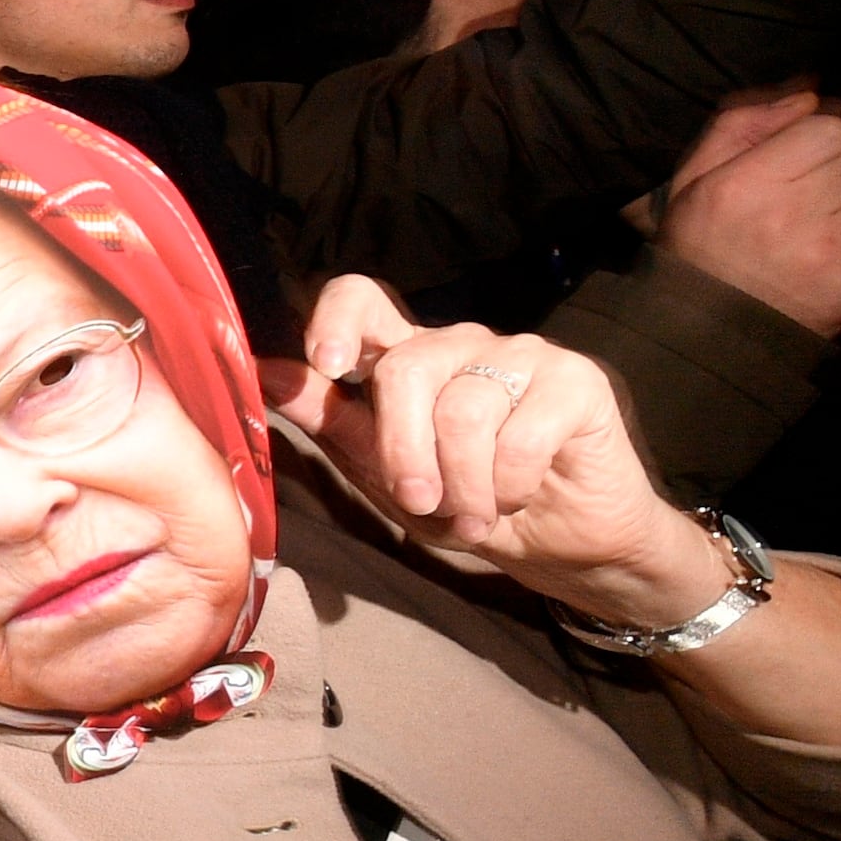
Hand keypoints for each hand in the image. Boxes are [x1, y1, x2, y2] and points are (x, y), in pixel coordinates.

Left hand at [272, 279, 713, 627]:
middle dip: (403, 454)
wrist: (562, 544)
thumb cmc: (465, 504)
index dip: (337, 321)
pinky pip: (520, 436)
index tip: (327, 366)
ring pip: (462, 411)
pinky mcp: (577, 379)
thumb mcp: (383, 471)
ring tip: (474, 515)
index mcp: (408, 357)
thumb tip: (263, 374)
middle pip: (405, 367)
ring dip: (462, 485)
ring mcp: (523, 352)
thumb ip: (332, 417)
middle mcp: (462, 342)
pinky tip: (517, 497)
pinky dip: (508, 485)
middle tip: (421, 503)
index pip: (361, 297)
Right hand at [658, 88, 840, 337]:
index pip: (831, 127)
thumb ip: (745, 123)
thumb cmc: (701, 243)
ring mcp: (828, 251)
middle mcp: (790, 213)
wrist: (707, 331)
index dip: (834, 131)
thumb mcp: (698, 176)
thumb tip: (808, 90)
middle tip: (832, 188)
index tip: (823, 147)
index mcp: (747, 182)